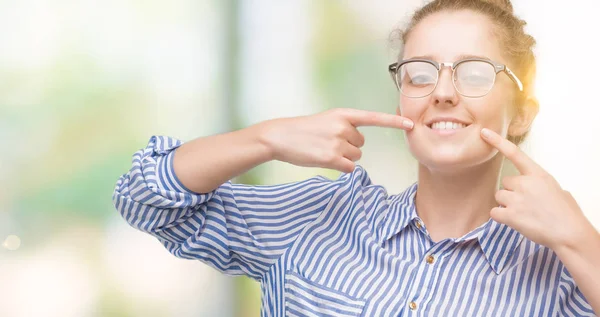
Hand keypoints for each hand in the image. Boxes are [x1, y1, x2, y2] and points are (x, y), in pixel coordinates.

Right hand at [259, 108, 413, 172]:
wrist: (280, 136)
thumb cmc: (303, 130)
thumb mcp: (326, 120)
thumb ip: (344, 127)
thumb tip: (357, 146)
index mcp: (343, 114)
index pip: (373, 118)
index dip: (393, 122)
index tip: (411, 124)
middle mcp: (343, 126)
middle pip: (361, 144)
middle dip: (348, 147)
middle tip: (327, 143)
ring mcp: (338, 142)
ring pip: (355, 157)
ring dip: (343, 158)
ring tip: (323, 150)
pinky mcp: (332, 158)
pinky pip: (348, 168)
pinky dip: (339, 167)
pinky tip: (323, 159)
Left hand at [480, 128, 590, 249]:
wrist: (569, 233)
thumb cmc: (567, 213)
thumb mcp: (558, 190)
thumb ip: (541, 185)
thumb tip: (535, 189)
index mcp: (538, 174)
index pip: (515, 153)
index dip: (497, 141)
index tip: (484, 132)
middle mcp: (525, 183)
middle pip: (505, 182)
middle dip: (512, 192)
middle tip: (527, 204)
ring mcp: (516, 199)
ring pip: (499, 196)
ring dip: (506, 204)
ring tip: (523, 213)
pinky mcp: (510, 215)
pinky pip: (494, 212)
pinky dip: (501, 217)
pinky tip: (515, 221)